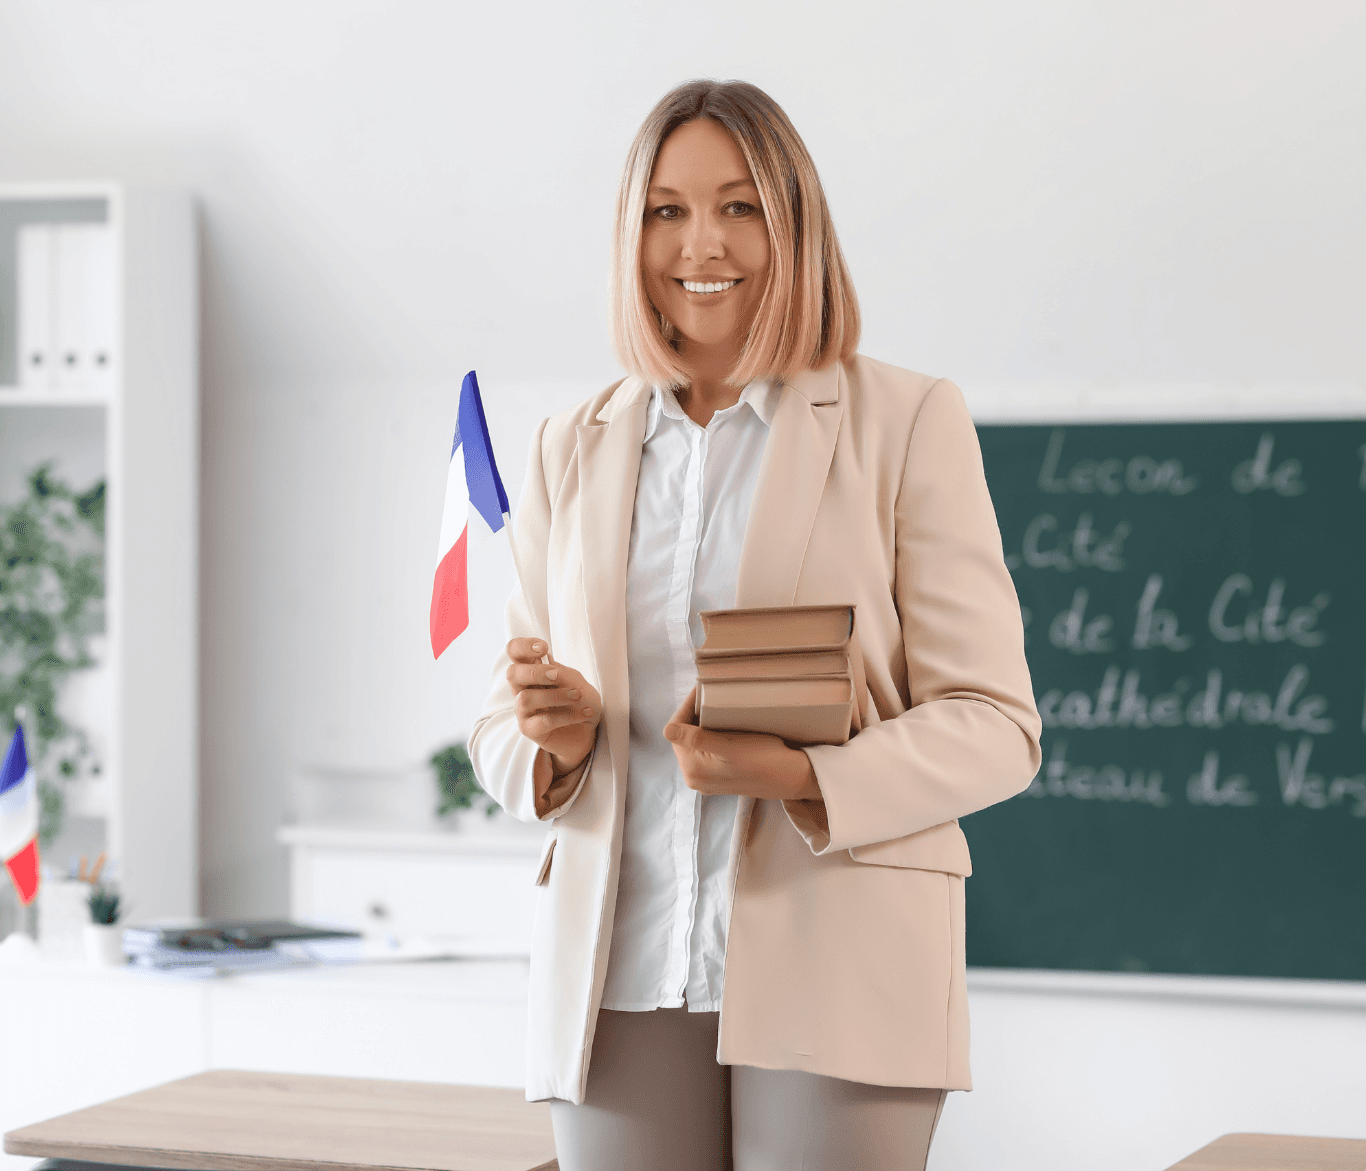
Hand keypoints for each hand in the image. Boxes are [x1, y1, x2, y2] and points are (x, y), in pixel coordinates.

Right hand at [506, 638, 600, 777]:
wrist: (589, 731)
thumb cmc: (580, 701)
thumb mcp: (577, 682)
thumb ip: (562, 674)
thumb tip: (549, 668)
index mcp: (533, 669)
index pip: (514, 651)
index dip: (523, 646)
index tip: (543, 648)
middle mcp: (523, 688)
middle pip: (512, 673)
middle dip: (535, 672)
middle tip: (556, 675)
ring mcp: (524, 710)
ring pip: (525, 699)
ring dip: (554, 696)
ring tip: (577, 696)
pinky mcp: (530, 730)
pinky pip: (542, 721)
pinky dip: (567, 716)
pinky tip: (584, 713)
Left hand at [662, 688, 821, 800]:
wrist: (793, 778)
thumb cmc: (764, 760)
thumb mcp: (730, 747)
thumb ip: (697, 740)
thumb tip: (666, 730)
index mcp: (692, 769)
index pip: (677, 730)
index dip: (687, 707)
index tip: (701, 687)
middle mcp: (694, 777)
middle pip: (684, 736)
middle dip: (694, 714)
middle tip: (709, 692)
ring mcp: (705, 778)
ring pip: (695, 741)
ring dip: (703, 723)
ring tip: (716, 704)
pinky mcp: (718, 776)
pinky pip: (706, 749)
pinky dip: (712, 734)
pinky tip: (724, 723)